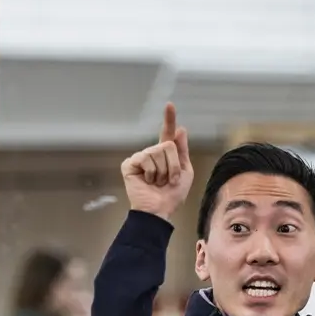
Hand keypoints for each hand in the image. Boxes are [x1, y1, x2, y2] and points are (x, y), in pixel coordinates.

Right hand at [122, 103, 193, 221]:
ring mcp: (140, 158)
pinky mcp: (130, 164)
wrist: (159, 211)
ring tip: (158, 183)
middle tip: (168, 180)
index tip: (170, 105)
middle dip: (173, 165)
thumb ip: (182, 151)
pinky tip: (147, 181)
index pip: (167, 133)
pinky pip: (146, 158)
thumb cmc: (171, 196)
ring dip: (163, 171)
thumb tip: (180, 129)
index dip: (168, 119)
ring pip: (158, 152)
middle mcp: (152, 153)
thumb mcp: (185, 172)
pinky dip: (151, 172)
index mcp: (165, 155)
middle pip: (168, 145)